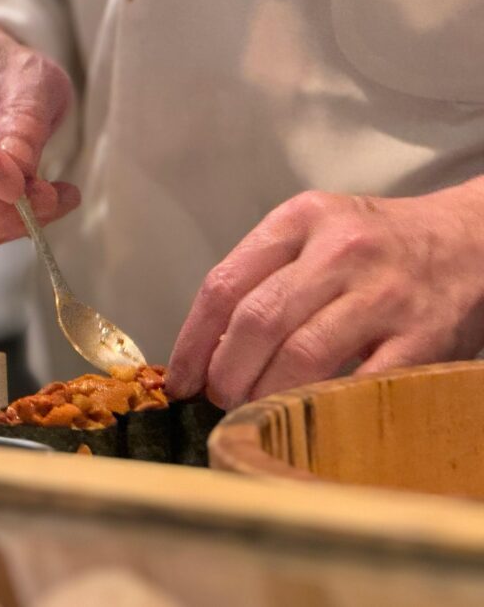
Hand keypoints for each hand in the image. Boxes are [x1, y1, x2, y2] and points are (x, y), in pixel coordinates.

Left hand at [167, 182, 483, 408]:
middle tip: (219, 397)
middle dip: (225, 372)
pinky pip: (357, 384)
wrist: (476, 240)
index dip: (193, 341)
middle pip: (256, 322)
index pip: (224, 284)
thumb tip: (205, 350)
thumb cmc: (377, 246)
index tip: (180, 378)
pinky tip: (303, 416)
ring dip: (263, 394)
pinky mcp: (422, 337)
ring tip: (252, 408)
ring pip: (300, 356)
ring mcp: (384, 294)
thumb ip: (264, 277)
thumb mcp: (315, 234)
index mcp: (301, 219)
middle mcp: (340, 250)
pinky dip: (319, 406)